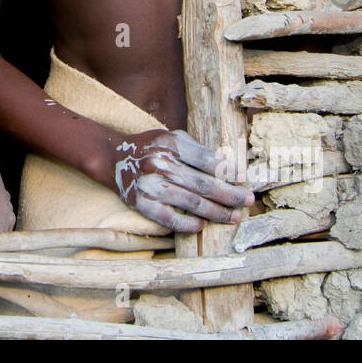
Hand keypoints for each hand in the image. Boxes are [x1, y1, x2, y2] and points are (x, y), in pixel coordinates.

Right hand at [111, 129, 253, 233]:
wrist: (113, 158)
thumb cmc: (151, 148)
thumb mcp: (171, 137)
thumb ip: (196, 149)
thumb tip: (229, 166)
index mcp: (169, 144)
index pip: (206, 159)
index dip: (228, 171)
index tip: (243, 180)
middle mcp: (159, 164)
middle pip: (203, 184)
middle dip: (230, 195)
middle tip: (248, 201)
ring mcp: (150, 186)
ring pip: (192, 203)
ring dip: (217, 212)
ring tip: (234, 216)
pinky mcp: (141, 204)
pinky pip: (170, 219)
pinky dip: (189, 224)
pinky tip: (203, 225)